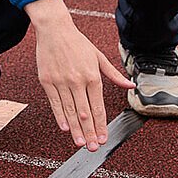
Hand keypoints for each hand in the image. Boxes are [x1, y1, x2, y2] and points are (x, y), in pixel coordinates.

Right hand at [25, 0, 132, 151]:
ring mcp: (61, 81)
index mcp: (92, 76)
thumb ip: (114, 75)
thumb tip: (131, 85)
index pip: (98, 106)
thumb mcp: (99, 57)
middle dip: (90, 132)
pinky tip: (65, 128)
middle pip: (85, 112)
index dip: (101, 124)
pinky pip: (55, 102)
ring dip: (76, 129)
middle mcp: (77, 80)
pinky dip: (60, 116)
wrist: (54, 29)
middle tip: (93, 147)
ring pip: (70, 110)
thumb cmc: (77, 43)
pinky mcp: (47, 81)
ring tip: (81, 143)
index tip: (104, 138)